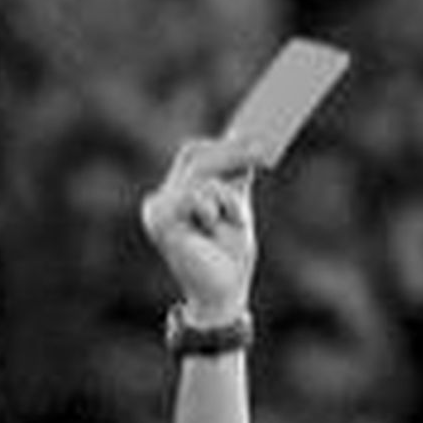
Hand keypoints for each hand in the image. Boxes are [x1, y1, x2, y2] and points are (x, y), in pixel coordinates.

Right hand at [140, 135, 258, 320]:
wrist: (223, 294)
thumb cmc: (229, 257)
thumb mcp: (236, 205)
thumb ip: (236, 173)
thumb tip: (250, 136)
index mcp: (176, 195)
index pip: (196, 153)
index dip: (224, 141)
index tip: (258, 128)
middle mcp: (162, 199)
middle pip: (195, 153)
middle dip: (231, 151)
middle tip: (264, 150)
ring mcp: (158, 209)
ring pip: (199, 170)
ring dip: (227, 192)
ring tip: (234, 221)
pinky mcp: (161, 219)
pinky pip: (197, 192)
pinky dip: (216, 206)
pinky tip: (214, 227)